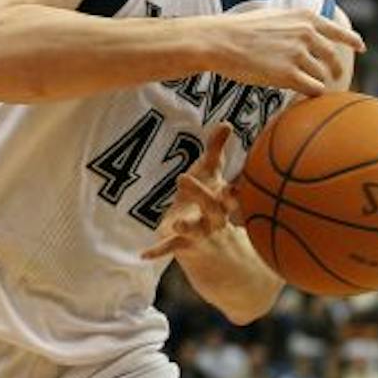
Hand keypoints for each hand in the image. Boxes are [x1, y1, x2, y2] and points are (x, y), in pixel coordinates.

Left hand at [142, 125, 236, 259]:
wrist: (215, 246)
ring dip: (187, 227)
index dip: (234, 190)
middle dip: (201, 195)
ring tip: (176, 224)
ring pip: (195, 230)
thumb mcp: (212, 176)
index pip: (233, 194)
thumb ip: (216, 151)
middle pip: (213, 207)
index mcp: (224, 200)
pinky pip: (171, 248)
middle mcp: (217, 218)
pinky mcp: (184, 244)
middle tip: (182, 177)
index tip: (233, 185)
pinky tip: (143, 254)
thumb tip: (226, 123)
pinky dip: (158, 251)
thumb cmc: (211, 200)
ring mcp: (201, 232)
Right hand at [209, 8, 363, 95]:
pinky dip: (309, 95)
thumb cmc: (238, 30)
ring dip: (314, 83)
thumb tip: (306, 32)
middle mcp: (306, 34)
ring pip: (321, 76)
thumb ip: (294, 24)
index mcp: (305, 17)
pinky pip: (313, 89)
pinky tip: (300, 97)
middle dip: (334, 69)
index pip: (339, 31)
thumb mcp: (273, 16)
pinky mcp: (288, 75)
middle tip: (332, 78)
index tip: (361, 48)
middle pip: (332, 57)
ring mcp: (298, 54)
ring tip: (302, 88)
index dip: (352, 41)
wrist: (219, 41)